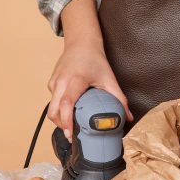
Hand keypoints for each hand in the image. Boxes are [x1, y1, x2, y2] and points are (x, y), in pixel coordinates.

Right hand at [49, 0, 132, 141]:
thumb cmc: (94, 59)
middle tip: (73, 136)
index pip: (66, 104)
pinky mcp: (51, 85)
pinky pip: (53, 102)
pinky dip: (60, 111)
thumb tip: (127, 117)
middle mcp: (60, 82)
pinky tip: (70, 113)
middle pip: (54, 111)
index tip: (71, 133)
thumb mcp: (109, 78)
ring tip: (72, 126)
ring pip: (51, 109)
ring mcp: (53, 84)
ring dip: (60, 120)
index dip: (66, 121)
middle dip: (62, 126)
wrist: (80, 43)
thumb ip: (119, 98)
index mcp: (74, 80)